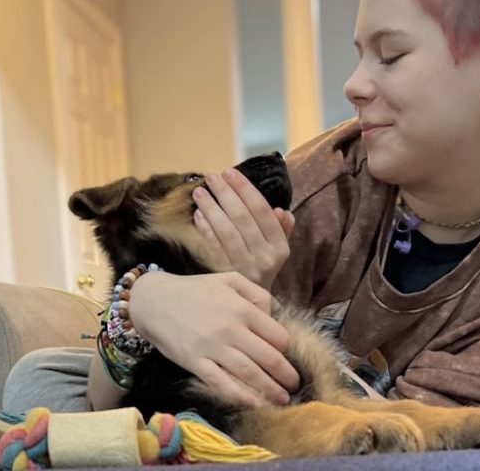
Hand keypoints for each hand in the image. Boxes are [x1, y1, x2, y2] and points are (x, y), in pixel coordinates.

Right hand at [130, 271, 299, 405]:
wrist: (154, 300)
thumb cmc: (194, 290)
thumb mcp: (229, 279)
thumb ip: (256, 293)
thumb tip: (272, 316)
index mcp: (242, 308)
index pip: (277, 335)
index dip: (286, 349)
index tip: (287, 357)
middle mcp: (231, 328)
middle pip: (268, 357)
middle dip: (286, 374)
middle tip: (294, 384)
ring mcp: (212, 347)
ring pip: (250, 372)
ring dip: (270, 389)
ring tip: (282, 399)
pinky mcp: (195, 363)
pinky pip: (222, 383)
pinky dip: (241, 396)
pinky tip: (255, 404)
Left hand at [192, 169, 294, 288]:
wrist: (250, 308)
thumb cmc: (262, 269)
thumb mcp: (277, 251)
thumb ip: (281, 230)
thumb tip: (282, 210)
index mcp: (279, 248)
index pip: (263, 212)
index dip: (245, 189)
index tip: (231, 172)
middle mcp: (263, 258)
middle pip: (242, 218)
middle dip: (225, 193)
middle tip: (211, 176)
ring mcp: (242, 268)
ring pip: (226, 232)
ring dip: (211, 208)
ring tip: (199, 191)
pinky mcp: (224, 275)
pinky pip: (212, 247)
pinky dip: (204, 229)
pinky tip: (197, 214)